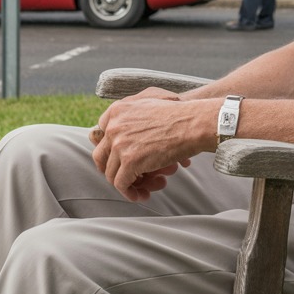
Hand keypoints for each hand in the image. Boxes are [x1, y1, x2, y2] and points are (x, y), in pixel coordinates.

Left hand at [91, 96, 208, 200]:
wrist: (193, 123)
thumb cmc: (180, 112)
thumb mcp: (151, 97)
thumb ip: (134, 108)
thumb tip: (130, 127)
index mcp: (117, 110)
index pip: (101, 135)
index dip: (110, 150)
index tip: (119, 159)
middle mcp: (113, 126)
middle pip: (101, 156)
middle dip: (112, 169)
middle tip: (125, 177)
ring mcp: (119, 144)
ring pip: (111, 173)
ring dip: (126, 184)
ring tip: (142, 189)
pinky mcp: (129, 162)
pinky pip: (121, 184)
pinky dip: (130, 193)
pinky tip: (143, 195)